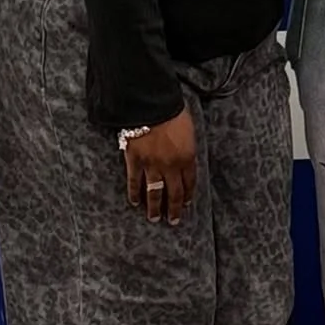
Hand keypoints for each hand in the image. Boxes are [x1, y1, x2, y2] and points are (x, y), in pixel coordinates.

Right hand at [124, 108, 197, 223]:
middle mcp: (172, 165)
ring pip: (155, 192)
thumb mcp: (188, 128)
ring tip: (154, 219)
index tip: (187, 204)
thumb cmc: (171, 111)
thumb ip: (186, 145)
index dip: (188, 194)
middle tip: (173, 220)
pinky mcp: (135, 161)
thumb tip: (184, 154)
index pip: (190, 182)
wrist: (150, 104)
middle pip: (175, 192)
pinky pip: (135, 181)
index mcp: (188, 156)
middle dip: (175, 208)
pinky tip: (134, 202)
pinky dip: (134, 193)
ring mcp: (152, 165)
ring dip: (155, 207)